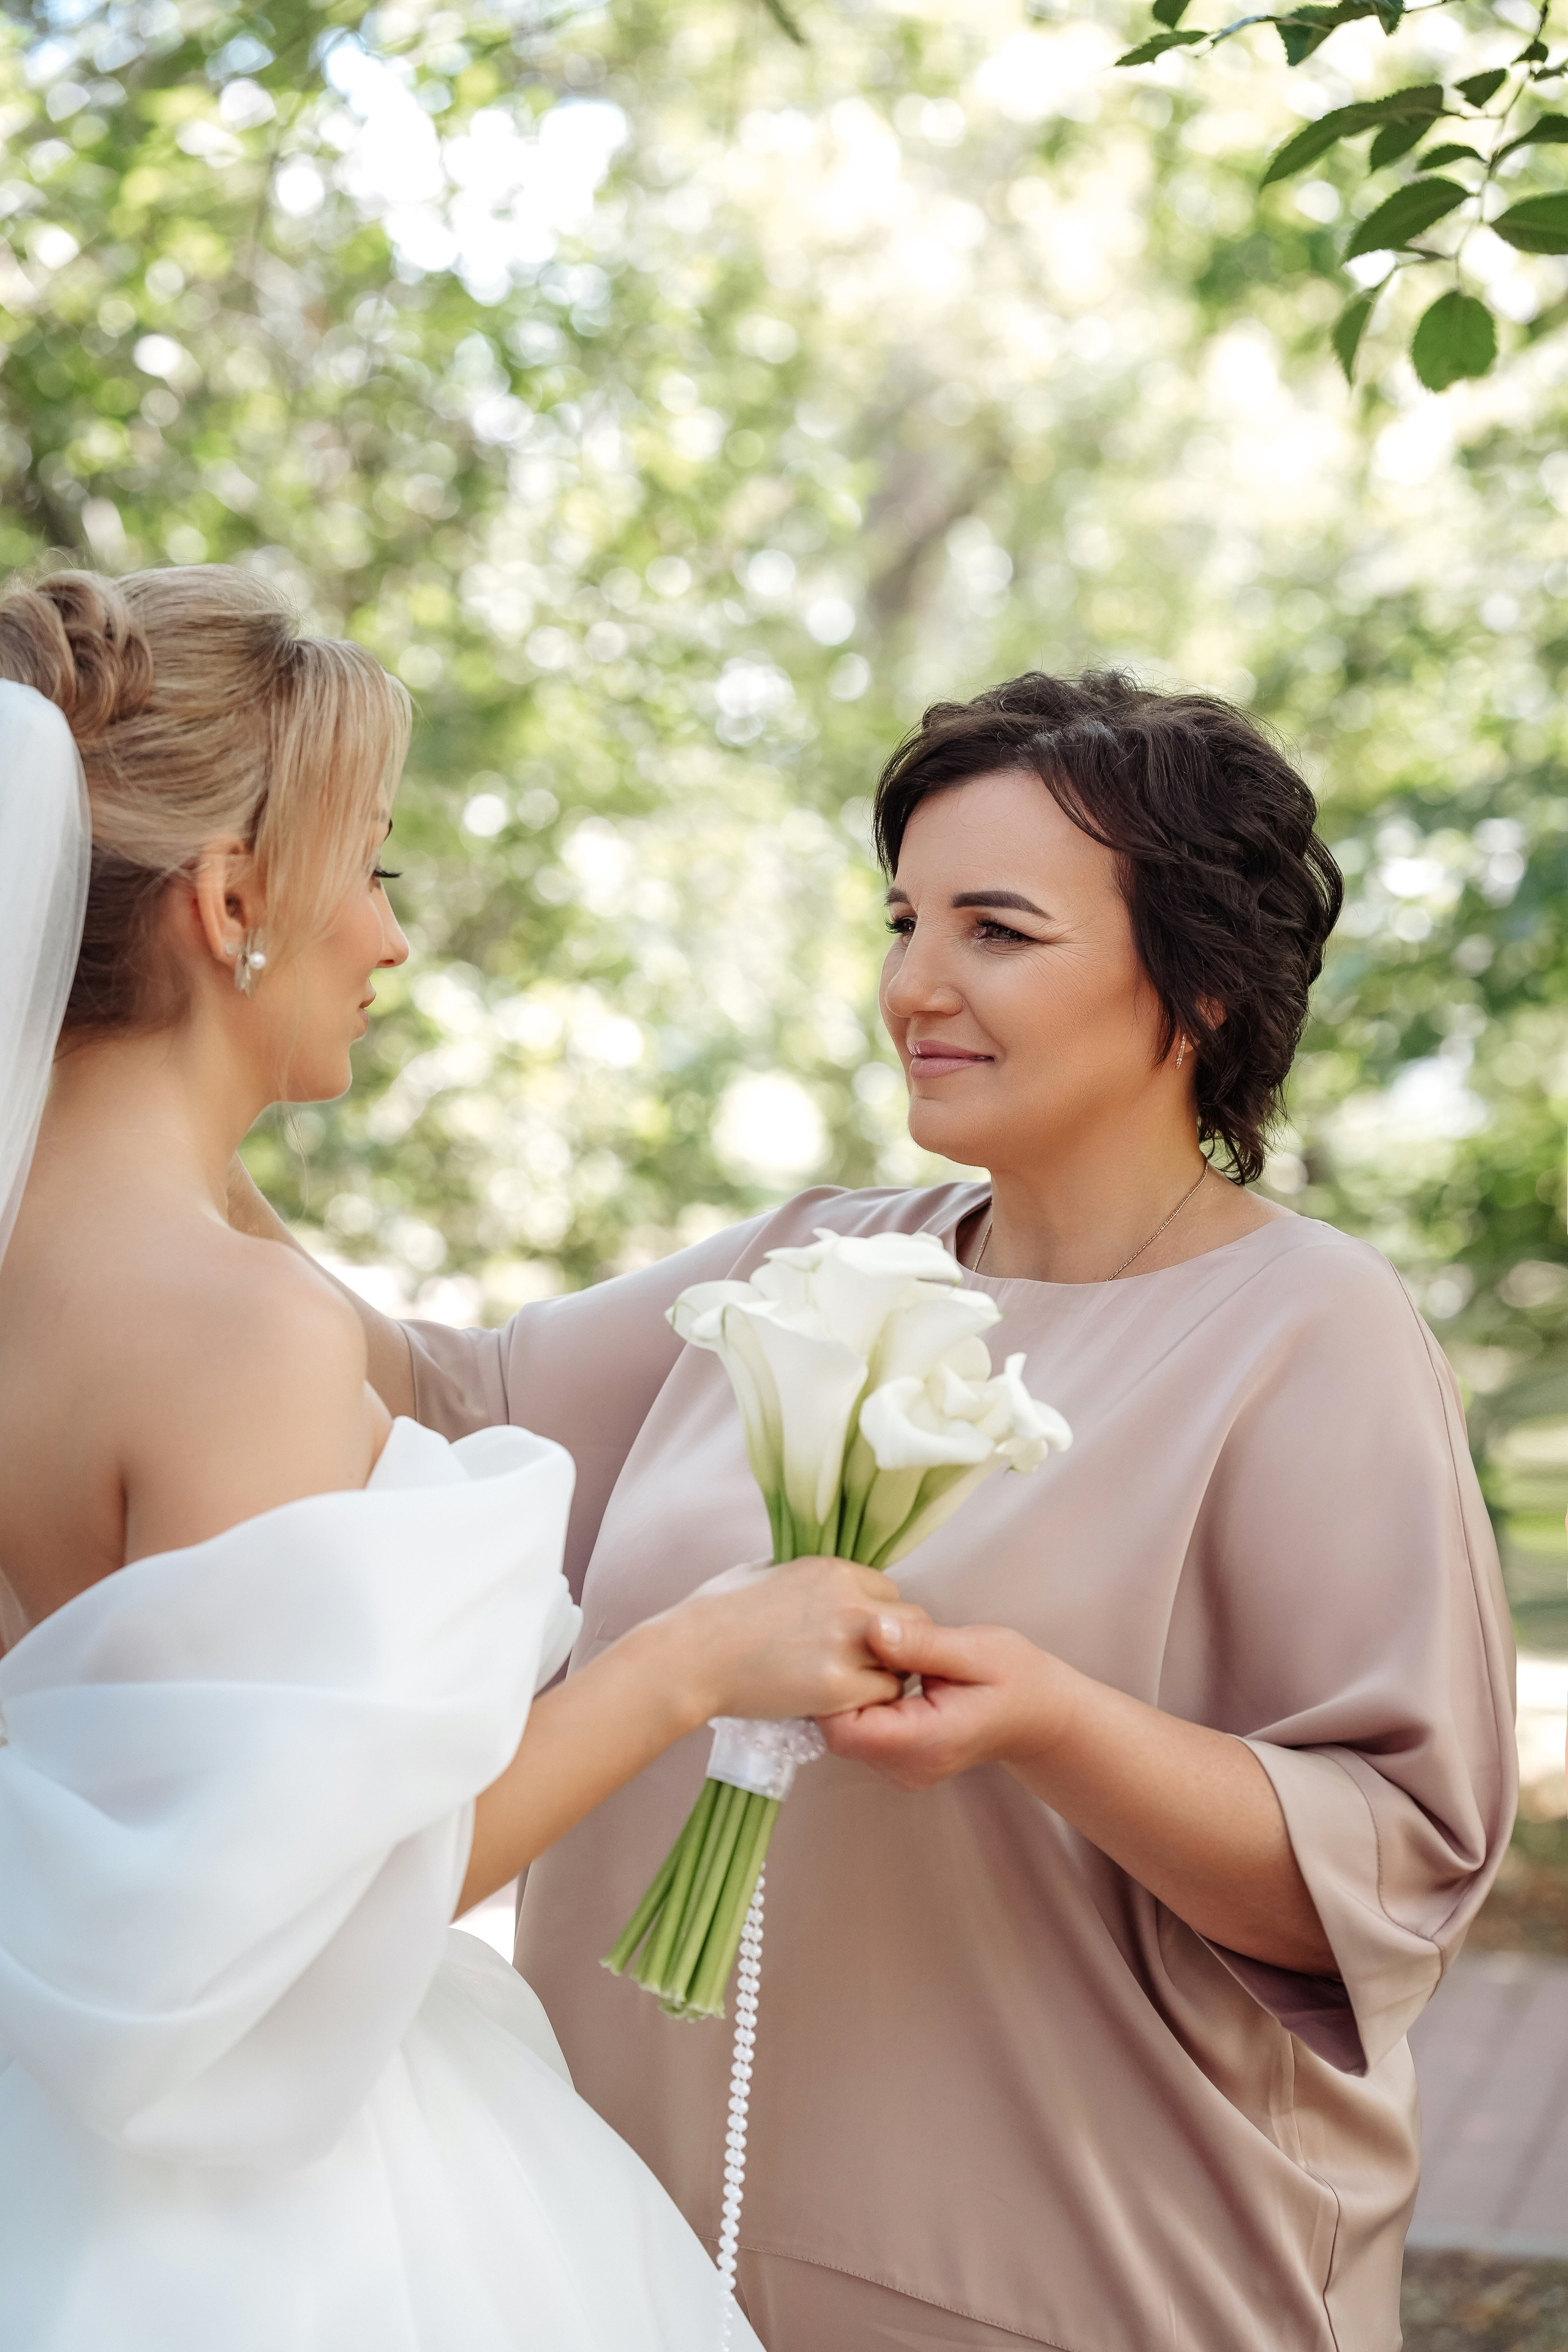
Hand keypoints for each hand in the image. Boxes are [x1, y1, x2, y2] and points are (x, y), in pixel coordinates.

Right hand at [665, 1557, 929, 1725]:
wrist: (691, 1656)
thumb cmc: (716, 1613)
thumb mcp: (767, 1571)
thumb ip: (807, 1578)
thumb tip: (821, 1585)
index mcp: (833, 1571)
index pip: (888, 1589)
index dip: (876, 1612)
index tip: (856, 1632)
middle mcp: (849, 1603)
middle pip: (911, 1620)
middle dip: (895, 1641)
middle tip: (866, 1660)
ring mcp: (846, 1646)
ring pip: (903, 1661)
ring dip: (886, 1673)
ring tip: (853, 1684)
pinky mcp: (839, 1687)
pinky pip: (883, 1694)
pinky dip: (869, 1700)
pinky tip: (842, 1701)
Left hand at [820, 1617, 1077, 1789]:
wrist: (1039, 1714)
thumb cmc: (1016, 1679)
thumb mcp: (977, 1650)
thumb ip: (922, 1643)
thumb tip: (873, 1628)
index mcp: (927, 1742)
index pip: (846, 1730)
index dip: (833, 1689)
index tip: (851, 1647)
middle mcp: (908, 1767)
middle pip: (839, 1733)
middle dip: (840, 1687)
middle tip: (867, 1643)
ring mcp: (901, 1770)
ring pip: (845, 1733)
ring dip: (853, 1692)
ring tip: (884, 1656)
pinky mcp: (897, 1761)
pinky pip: (861, 1733)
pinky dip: (865, 1701)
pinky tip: (886, 1673)